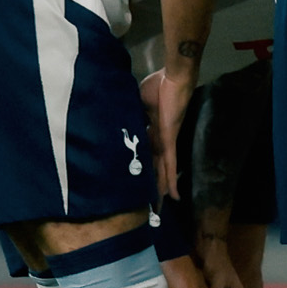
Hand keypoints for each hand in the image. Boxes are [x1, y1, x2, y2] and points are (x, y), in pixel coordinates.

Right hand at [140, 68, 195, 197]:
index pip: (146, 157)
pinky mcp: (170, 142)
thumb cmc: (157, 86)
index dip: (143, 171)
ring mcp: (166, 143)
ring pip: (163, 172)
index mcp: (150, 133)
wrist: (173, 78)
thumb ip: (129, 114)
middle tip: (150, 207)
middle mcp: (159, 141)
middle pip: (155, 169)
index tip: (137, 184)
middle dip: (152, 188)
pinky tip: (173, 196)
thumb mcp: (137, 103)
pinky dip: (170, 180)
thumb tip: (113, 120)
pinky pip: (170, 165)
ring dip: (160, 191)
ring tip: (159, 210)